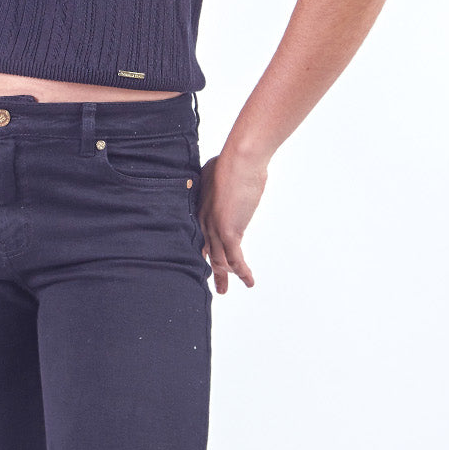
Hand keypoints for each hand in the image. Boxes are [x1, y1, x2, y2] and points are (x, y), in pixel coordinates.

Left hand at [197, 146, 267, 294]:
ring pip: (220, 259)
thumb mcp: (214, 173)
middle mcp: (203, 222)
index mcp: (199, 209)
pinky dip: (242, 272)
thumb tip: (218, 184)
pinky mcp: (229, 232)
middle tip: (217, 286)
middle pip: (207, 253)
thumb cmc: (230, 161)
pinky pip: (236, 259)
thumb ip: (214, 185)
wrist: (239, 160)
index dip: (204, 252)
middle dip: (213, 271)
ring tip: (227, 289)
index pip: (199, 238)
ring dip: (226, 276)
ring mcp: (215, 228)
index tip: (207, 262)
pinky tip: (249, 282)